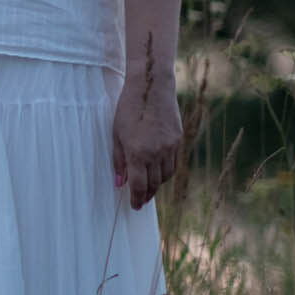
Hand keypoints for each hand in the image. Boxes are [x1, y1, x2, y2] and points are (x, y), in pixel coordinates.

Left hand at [111, 73, 181, 210]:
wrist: (152, 88)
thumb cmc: (128, 109)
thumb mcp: (116, 134)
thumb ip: (118, 160)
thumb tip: (120, 183)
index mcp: (138, 152)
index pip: (139, 185)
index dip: (137, 199)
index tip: (134, 206)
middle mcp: (157, 153)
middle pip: (154, 184)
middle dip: (147, 195)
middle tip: (140, 201)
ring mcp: (170, 147)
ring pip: (166, 176)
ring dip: (157, 185)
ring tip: (149, 188)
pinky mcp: (178, 140)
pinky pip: (174, 163)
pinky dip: (166, 172)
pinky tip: (159, 173)